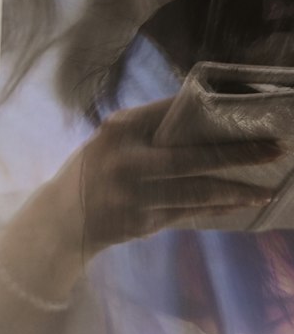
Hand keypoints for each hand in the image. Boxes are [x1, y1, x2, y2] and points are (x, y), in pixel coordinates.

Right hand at [47, 98, 279, 263]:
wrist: (60, 222)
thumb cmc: (94, 173)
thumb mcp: (112, 140)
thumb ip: (150, 131)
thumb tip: (208, 121)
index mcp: (120, 129)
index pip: (174, 112)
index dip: (214, 111)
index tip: (249, 109)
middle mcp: (126, 161)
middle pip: (192, 157)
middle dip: (237, 154)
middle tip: (274, 149)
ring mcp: (134, 196)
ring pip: (194, 192)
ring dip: (234, 190)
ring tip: (264, 187)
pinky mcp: (140, 223)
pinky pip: (187, 213)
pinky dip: (215, 208)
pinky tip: (239, 203)